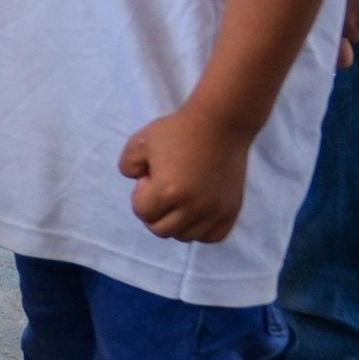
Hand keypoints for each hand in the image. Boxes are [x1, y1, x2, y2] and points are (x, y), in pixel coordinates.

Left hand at [121, 106, 251, 243]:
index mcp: (168, 190)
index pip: (142, 212)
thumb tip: (138, 184)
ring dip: (176, 222)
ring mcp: (215, 210)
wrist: (220, 123)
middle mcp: (194, 206)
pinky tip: (195, 210)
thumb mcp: (140, 141)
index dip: (140, 194)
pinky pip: (212, 236)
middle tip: (163, 189)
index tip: (150, 176)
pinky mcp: (232, 209)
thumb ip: (126, 166)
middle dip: (154, 212)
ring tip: (179, 198)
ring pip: (186, 236)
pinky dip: (200, 229)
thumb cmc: (178, 130)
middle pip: (161, 230)